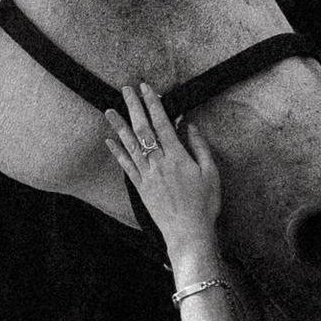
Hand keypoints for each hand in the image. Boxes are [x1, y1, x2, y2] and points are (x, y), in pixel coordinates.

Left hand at [102, 79, 223, 264]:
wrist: (188, 232)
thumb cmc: (204, 204)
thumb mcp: (211, 173)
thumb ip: (200, 147)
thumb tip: (189, 126)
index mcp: (177, 157)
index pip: (162, 124)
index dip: (153, 104)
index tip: (146, 88)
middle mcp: (159, 163)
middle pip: (143, 129)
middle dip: (134, 107)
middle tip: (126, 89)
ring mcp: (147, 175)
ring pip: (130, 145)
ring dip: (119, 125)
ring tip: (109, 109)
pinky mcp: (140, 187)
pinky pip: (126, 166)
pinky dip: (117, 152)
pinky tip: (109, 140)